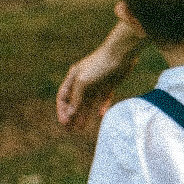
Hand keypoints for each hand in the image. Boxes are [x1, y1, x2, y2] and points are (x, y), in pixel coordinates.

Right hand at [56, 14, 138, 128]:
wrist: (121, 53)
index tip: (64, 123)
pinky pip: (103, 98)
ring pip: (88, 102)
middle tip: (71, 130)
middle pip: (75, 101)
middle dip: (72, 116)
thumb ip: (77, 99)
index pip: (63, 96)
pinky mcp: (109, 84)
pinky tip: (101, 115)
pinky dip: (101, 106)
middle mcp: (83, 80)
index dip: (62, 110)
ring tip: (82, 128)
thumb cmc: (100, 65)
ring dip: (84, 115)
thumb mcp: (84, 82)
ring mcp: (96, 82)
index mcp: (73, 77)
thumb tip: (69, 115)